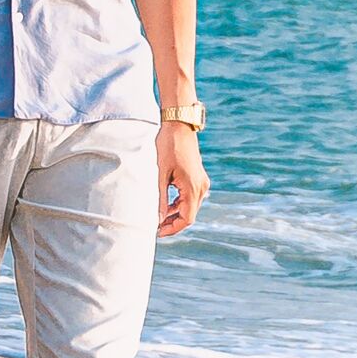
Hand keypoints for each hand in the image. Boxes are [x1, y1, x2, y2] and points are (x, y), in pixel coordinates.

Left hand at [158, 123, 207, 237]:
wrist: (179, 125)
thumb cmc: (167, 147)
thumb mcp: (160, 174)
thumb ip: (160, 199)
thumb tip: (158, 219)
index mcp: (193, 188)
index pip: (187, 219)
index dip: (173, 228)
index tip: (158, 232)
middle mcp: (201, 187)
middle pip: (190, 214)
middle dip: (173, 223)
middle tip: (155, 227)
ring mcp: (201, 182)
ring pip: (190, 206)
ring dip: (175, 214)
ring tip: (158, 217)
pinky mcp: (198, 177)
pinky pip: (190, 197)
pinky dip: (179, 204)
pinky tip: (165, 204)